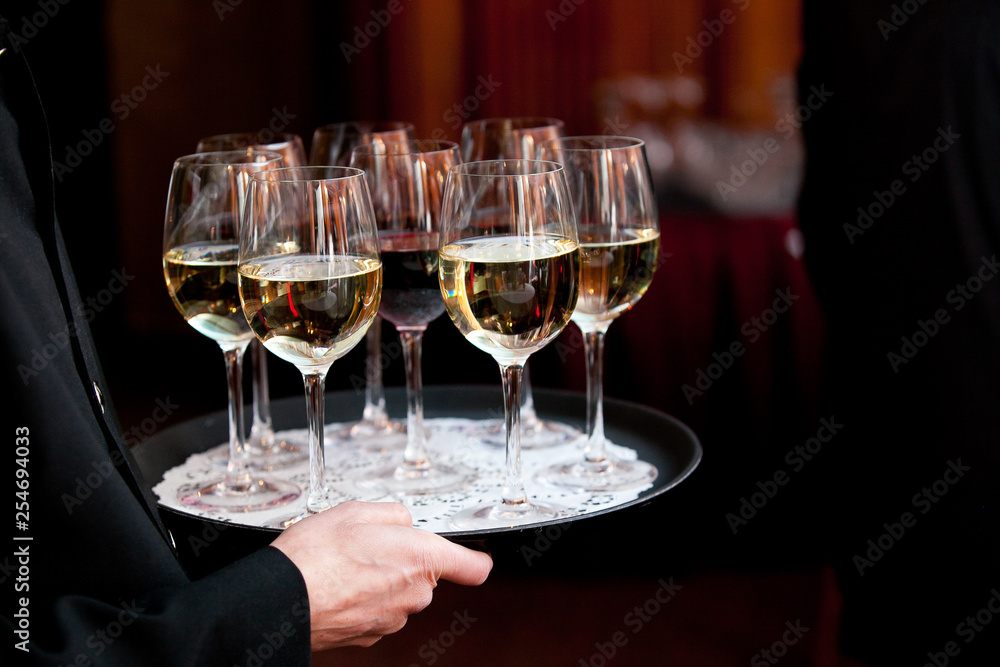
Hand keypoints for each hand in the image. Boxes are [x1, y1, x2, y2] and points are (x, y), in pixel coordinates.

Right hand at [271, 501, 492, 650]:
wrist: (283, 598)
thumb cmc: (316, 556)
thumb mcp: (357, 511)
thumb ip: (394, 514)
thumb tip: (403, 521)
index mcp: (421, 558)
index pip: (474, 567)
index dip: (474, 559)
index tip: (474, 556)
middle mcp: (414, 593)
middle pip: (426, 575)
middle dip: (404, 558)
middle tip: (370, 545)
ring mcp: (393, 618)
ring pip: (399, 592)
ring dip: (381, 579)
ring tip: (346, 565)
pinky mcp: (371, 634)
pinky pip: (378, 610)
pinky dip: (363, 598)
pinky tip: (339, 585)